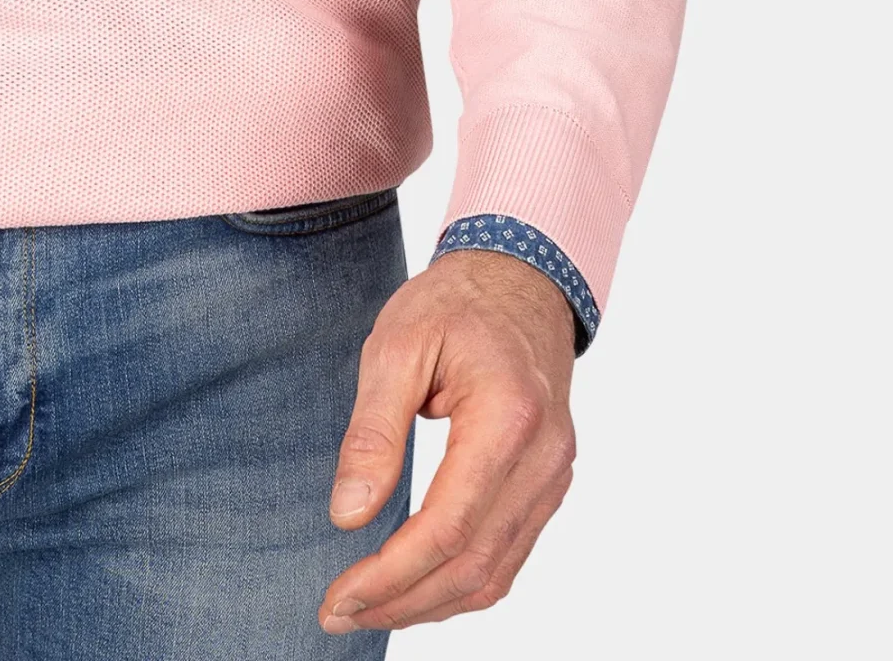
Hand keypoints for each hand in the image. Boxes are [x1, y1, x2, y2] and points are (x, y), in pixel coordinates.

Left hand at [318, 248, 576, 633]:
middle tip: (338, 612)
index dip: (391, 575)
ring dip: (430, 603)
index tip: (339, 595)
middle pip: (474, 565)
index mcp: (507, 419)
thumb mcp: (396, 346)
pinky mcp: (548, 485)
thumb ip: (373, 432)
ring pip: (496, 573)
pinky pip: (508, 555)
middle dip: (403, 601)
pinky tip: (415, 585)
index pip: (448, 527)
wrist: (519, 279)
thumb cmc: (454, 304)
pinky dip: (460, 582)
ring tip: (367, 607)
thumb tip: (348, 516)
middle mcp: (544, 459)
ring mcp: (554, 477)